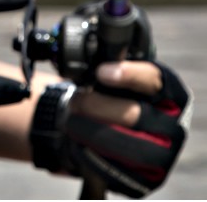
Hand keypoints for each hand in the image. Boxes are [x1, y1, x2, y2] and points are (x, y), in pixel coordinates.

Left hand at [66, 61, 190, 197]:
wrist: (110, 131)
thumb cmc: (115, 97)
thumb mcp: (118, 77)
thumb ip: (112, 68)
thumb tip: (94, 63)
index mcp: (171, 95)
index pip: (154, 80)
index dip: (128, 75)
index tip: (100, 71)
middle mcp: (173, 126)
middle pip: (134, 115)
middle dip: (96, 106)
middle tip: (75, 100)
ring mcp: (163, 157)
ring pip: (126, 146)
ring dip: (90, 131)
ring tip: (71, 120)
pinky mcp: (145, 180)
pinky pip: (116, 170)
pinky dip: (91, 154)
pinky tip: (78, 142)